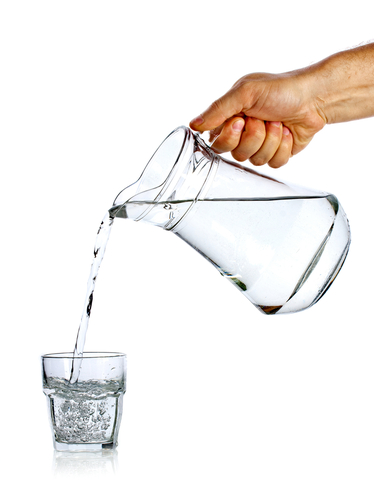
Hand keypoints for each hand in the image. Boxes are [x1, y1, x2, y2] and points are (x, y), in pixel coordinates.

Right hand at [190, 71, 326, 167]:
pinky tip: (288, 133)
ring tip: (279, 122)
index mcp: (230, 119)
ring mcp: (259, 146)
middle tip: (264, 119)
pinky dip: (283, 147)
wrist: (313, 97)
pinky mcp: (276, 155)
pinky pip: (273, 164)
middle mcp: (242, 135)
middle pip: (237, 154)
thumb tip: (194, 125)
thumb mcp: (245, 92)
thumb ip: (218, 109)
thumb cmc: (280, 89)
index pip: (217, 143)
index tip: (242, 119)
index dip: (231, 136)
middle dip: (254, 136)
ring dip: (271, 140)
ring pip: (256, 161)